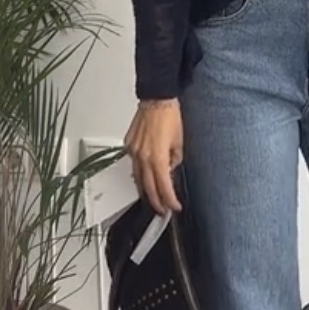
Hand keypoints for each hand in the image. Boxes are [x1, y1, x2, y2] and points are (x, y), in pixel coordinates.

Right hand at [123, 99, 183, 213]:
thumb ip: (174, 160)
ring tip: (153, 198)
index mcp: (157, 157)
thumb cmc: (169, 116)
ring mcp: (133, 151)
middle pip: (147, 187)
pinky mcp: (128, 145)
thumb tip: (170, 170)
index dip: (169, 200)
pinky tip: (144, 177)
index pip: (163, 186)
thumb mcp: (180, 142)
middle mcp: (142, 157)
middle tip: (162, 210)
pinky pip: (133, 164)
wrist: (156, 99)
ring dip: (145, 190)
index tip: (174, 207)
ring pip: (137, 178)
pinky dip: (139, 173)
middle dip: (156, 201)